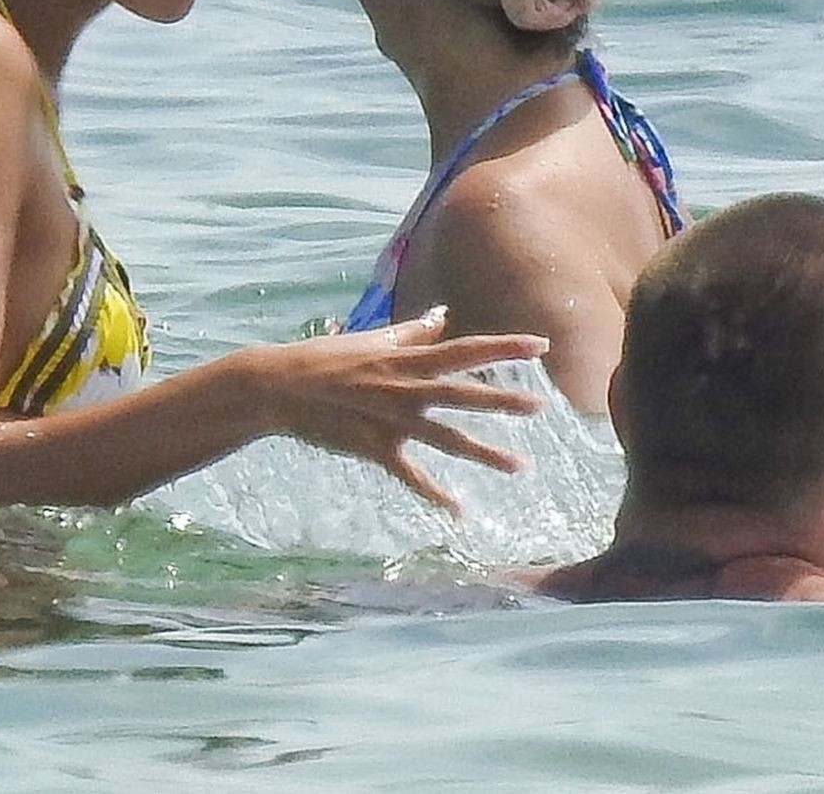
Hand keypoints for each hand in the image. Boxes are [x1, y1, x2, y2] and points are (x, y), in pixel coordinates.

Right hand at [254, 307, 549, 512]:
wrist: (281, 387)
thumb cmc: (328, 358)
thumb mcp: (373, 340)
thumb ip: (413, 331)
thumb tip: (443, 314)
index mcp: (407, 359)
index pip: (465, 349)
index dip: (503, 348)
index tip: (539, 345)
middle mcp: (405, 388)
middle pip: (464, 394)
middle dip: (504, 400)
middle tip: (542, 407)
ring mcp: (391, 421)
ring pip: (447, 438)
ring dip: (485, 453)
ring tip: (521, 466)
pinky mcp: (375, 448)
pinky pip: (412, 475)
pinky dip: (435, 494)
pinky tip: (460, 509)